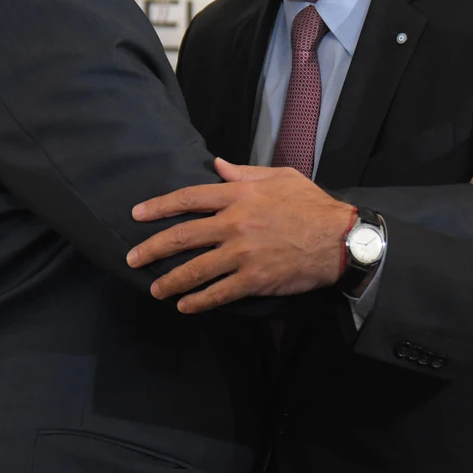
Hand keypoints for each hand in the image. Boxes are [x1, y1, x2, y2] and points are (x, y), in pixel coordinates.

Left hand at [127, 160, 353, 312]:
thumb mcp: (280, 178)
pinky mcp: (254, 279)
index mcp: (239, 195)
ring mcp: (242, 253)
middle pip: (182, 236)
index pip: (189, 198)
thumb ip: (245, 173)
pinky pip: (218, 292)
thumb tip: (218, 166)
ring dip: (170, 281)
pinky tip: (185, 305)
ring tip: (155, 290)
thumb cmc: (312, 205)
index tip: (137, 215)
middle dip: (152, 249)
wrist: (340, 239)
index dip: (159, 207)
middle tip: (133, 258)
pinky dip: (198, 301)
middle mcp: (234, 223)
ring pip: (195, 269)